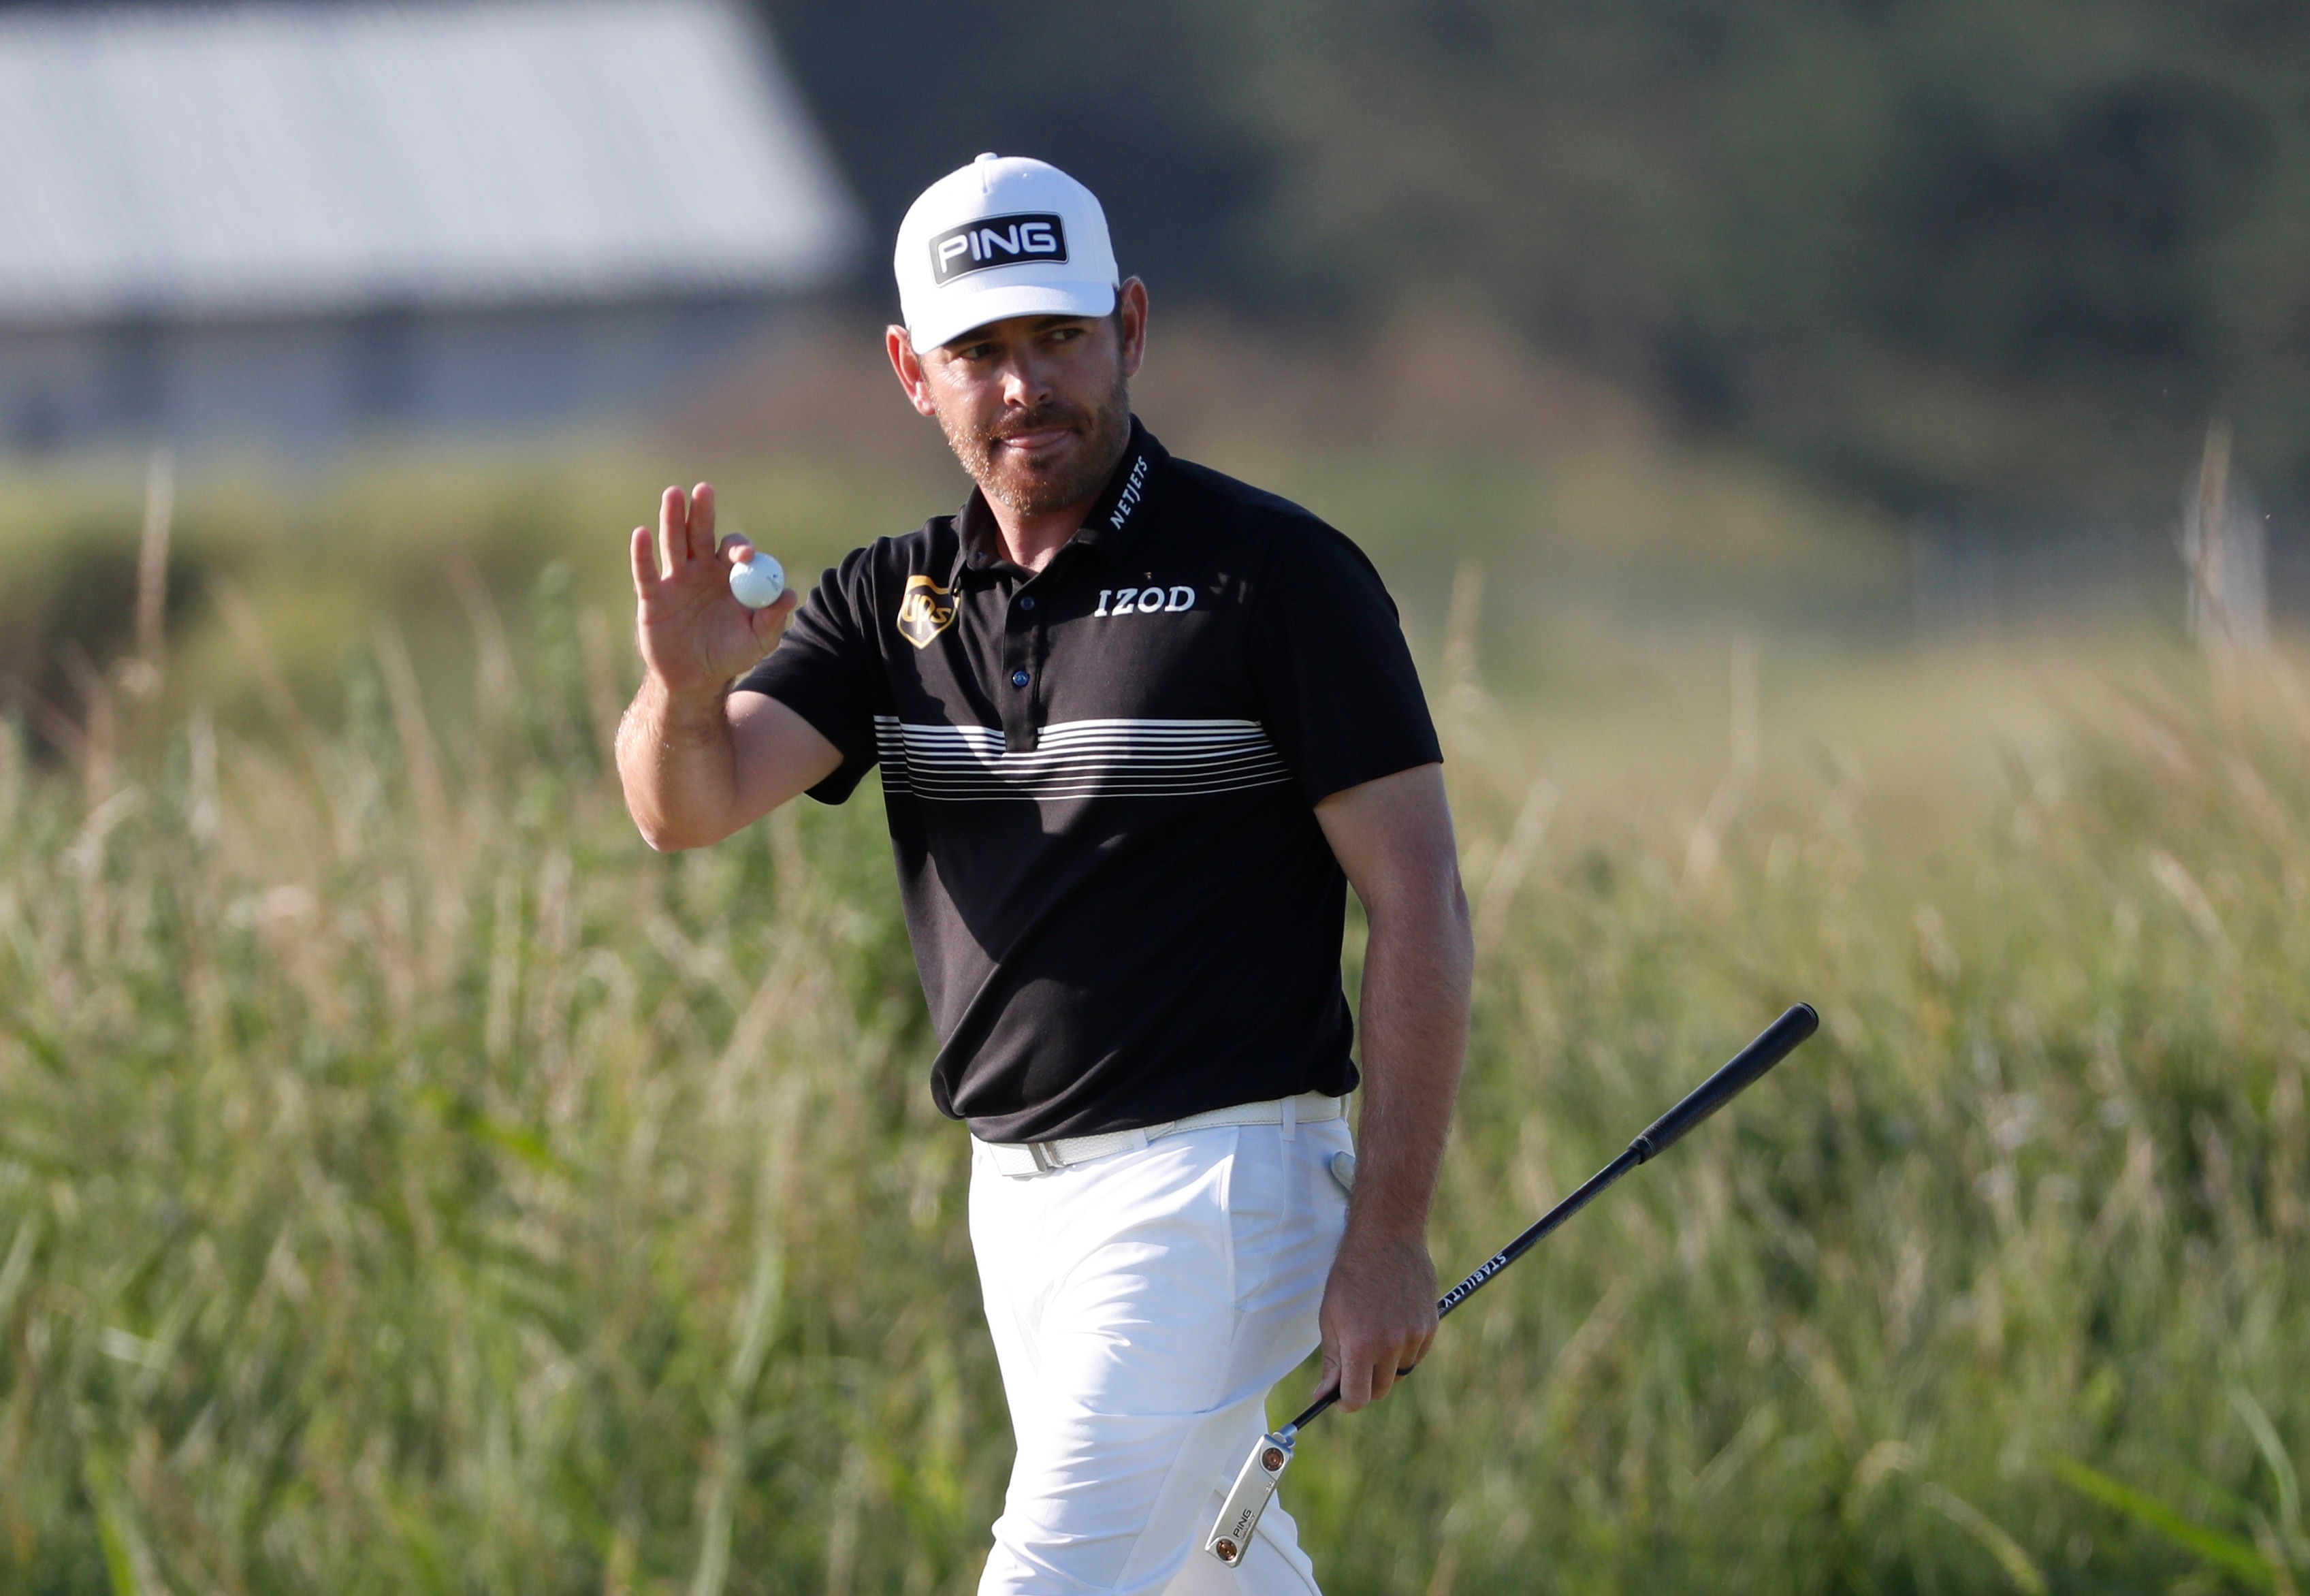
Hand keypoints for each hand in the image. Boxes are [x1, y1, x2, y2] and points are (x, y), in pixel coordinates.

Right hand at [628, 483, 798, 696]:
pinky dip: (642, 554)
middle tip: (704, 490)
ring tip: (673, 493)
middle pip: (701, 534)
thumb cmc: (730, 655)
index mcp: (730, 575)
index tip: (745, 555)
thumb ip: (773, 619)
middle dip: (703, 513)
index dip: (740, 548)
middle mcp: (702, 569)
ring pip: (673, 543)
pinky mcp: (653, 596)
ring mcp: (676, 580)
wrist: (696, 679)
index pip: (734, 550)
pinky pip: (647, 572)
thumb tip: (790, 594)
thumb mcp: (758, 641)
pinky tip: (641, 533)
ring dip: (673, 519)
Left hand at [1315, 1226, 1438, 1411]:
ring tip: (1374, 1331)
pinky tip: (1392, 1321)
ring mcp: (1413, 1336)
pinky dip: (1404, 1349)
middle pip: (1379, 1390)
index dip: (1345, 1401)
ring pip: (1398, 1372)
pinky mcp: (1430, 1326)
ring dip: (1385, 1365)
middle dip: (1364, 1384)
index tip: (1338, 1395)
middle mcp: (1391, 1345)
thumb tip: (1323, 1395)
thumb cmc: (1350, 1276)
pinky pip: (1415, 1354)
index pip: (1357, 1398)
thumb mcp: (1330, 1318)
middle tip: (1353, 1363)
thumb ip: (1332, 1361)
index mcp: (1361, 1345)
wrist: (1385, 1238)